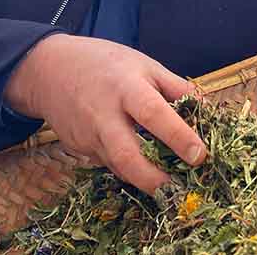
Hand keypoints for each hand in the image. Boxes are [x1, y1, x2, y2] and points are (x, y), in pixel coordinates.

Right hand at [4, 33, 205, 192]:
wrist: (48, 69)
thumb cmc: (105, 63)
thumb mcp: (145, 64)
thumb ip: (177, 88)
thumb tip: (208, 110)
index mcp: (127, 88)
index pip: (155, 114)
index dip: (179, 137)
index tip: (200, 156)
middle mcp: (104, 115)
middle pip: (127, 156)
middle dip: (154, 180)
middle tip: (178, 192)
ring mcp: (88, 135)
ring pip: (118, 167)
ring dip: (144, 180)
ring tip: (170, 186)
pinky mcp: (79, 149)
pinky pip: (109, 163)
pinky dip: (129, 168)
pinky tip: (144, 167)